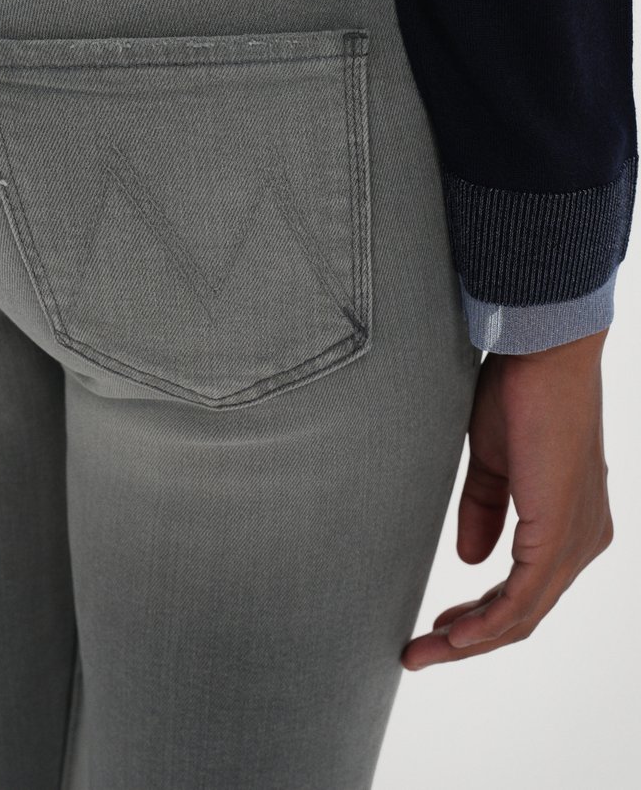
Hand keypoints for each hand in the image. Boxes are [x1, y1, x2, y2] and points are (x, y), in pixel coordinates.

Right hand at [401, 326, 613, 669]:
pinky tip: (454, 637)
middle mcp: (583, 539)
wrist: (543, 353)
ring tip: (423, 650)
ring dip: (470, 638)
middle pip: (525, 612)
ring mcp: (576, 539)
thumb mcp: (494, 461)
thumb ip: (485, 509)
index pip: (525, 588)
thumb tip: (471, 559)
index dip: (481, 614)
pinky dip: (487, 623)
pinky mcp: (559, 533)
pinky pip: (523, 598)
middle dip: (470, 638)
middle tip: (421, 651)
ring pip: (523, 613)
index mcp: (570, 521)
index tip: (439, 627)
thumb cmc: (521, 391)